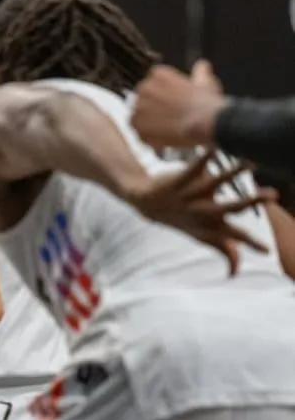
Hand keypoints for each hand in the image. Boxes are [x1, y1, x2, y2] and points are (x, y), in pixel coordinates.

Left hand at [122, 148, 272, 272]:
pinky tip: (214, 148)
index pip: (235, 235)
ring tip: (251, 163)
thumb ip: (222, 249)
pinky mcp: (180, 180)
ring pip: (217, 183)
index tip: (267, 250)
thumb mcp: (200, 236)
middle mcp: (203, 211)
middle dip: (252, 201)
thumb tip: (236, 271)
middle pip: (231, 207)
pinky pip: (193, 168)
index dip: (251, 244)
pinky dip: (203, 158)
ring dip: (234, 173)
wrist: (146, 203)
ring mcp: (191, 195)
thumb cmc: (181, 220)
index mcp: (210, 224)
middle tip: (272, 195)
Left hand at [131, 61, 227, 148]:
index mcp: (158, 74)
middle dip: (154, 109)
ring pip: (140, 117)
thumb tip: (202, 65)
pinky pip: (140, 133)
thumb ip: (199, 73)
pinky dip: (150, 138)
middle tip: (170, 118)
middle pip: (144, 101)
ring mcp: (138, 107)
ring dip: (151, 124)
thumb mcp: (206, 82)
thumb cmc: (207, 102)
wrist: (205, 123)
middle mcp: (144, 88)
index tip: (173, 104)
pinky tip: (165, 138)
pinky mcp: (136, 126)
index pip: (152, 85)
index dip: (163, 97)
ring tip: (169, 129)